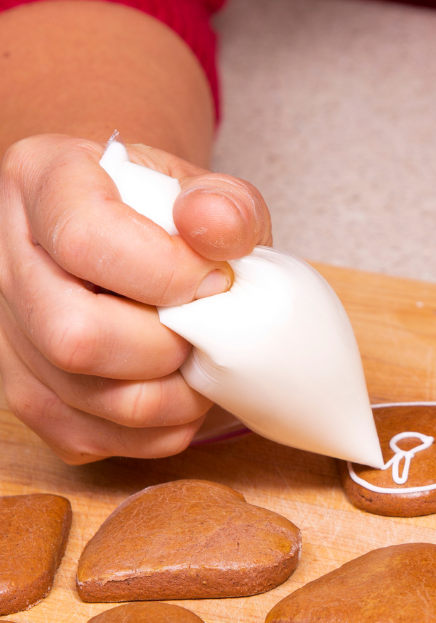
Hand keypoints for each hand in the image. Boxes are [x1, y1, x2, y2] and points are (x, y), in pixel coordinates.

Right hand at [0, 134, 271, 463]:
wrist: (148, 249)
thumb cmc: (179, 223)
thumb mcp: (212, 196)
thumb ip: (226, 206)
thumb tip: (219, 227)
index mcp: (42, 183)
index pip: (86, 242)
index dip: (168, 274)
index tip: (215, 280)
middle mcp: (5, 262)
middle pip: (78, 337)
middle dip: (167, 347)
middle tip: (204, 332)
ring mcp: (9, 337)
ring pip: (93, 400)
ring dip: (174, 396)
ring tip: (199, 361)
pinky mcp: (31, 398)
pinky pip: (97, 439)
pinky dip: (159, 430)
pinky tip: (176, 389)